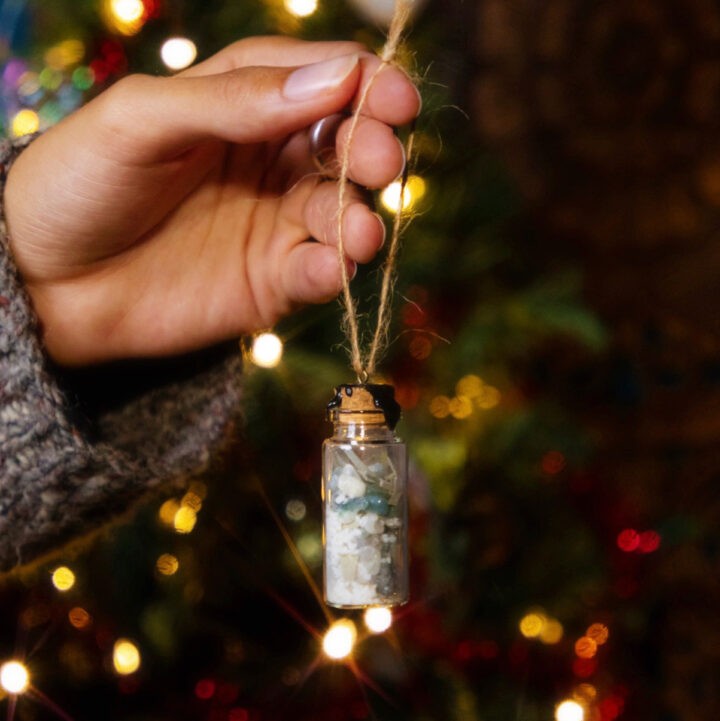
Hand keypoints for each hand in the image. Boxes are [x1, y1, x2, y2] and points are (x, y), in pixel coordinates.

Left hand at [4, 36, 419, 364]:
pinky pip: (318, 272)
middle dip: (371, 150)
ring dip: (359, 219)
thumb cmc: (82, 183)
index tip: (394, 99)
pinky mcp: (274, 281)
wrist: (48, 283)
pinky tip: (328, 268)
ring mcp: (277, 222)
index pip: (323, 80)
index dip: (365, 85)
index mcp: (244, 102)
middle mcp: (272, 159)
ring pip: (343, 212)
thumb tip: (337, 77)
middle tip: (378, 162)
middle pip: (347, 145)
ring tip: (355, 232)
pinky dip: (332, 271)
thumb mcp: (142, 119)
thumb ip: (234, 98)